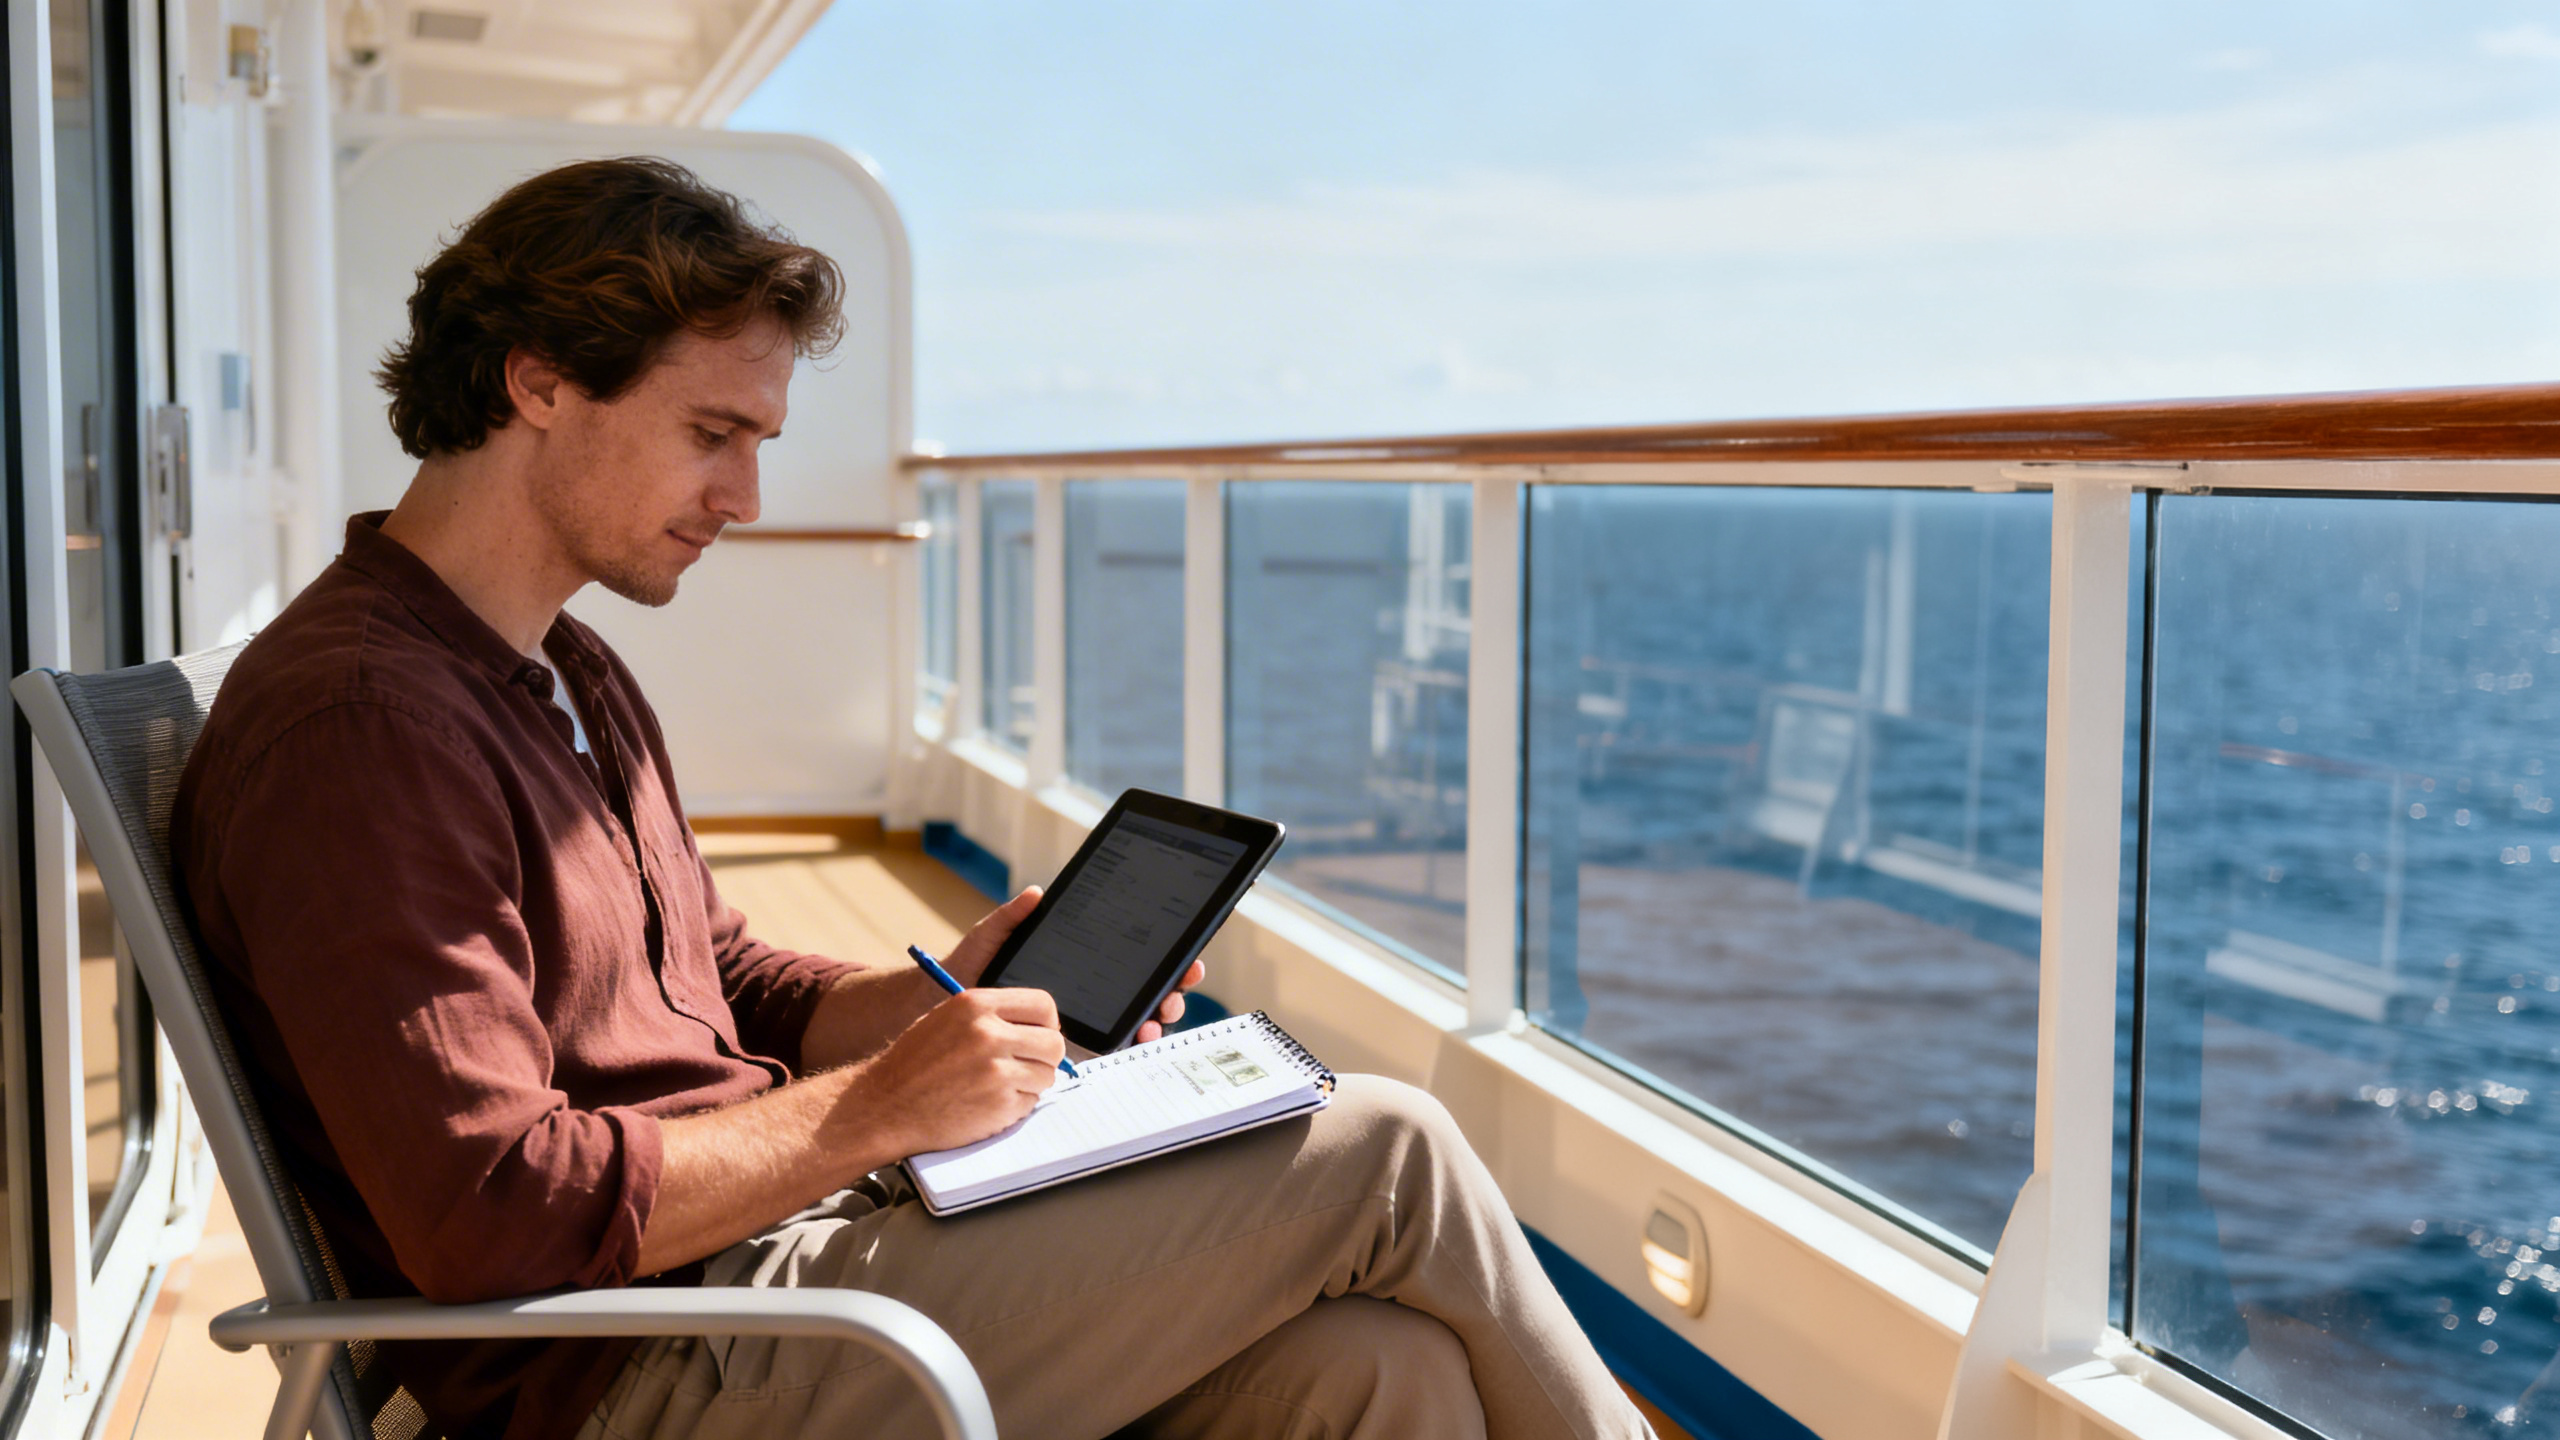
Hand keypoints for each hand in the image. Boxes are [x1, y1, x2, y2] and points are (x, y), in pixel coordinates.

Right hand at [849, 988, 1065, 1156]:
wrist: (884, 1106)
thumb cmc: (914, 1063)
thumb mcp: (948, 1019)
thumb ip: (991, 1016)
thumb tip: (1037, 1024)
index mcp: (976, 1005)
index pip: (1044, 1005)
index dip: (1047, 1023)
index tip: (1039, 1035)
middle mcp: (989, 1034)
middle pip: (1054, 1043)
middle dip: (1044, 1057)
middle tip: (1026, 1066)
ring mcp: (996, 1071)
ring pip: (1047, 1075)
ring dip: (1031, 1083)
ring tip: (998, 1086)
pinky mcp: (999, 1105)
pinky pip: (1031, 1102)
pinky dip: (1016, 1106)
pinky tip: (987, 1103)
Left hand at [940, 885, 1211, 1045]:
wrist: (944, 1004)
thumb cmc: (968, 968)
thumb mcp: (991, 937)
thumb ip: (1012, 917)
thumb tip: (1037, 894)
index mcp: (1080, 957)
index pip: (1130, 955)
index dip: (1163, 957)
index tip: (1184, 956)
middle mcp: (1088, 986)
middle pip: (1143, 988)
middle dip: (1170, 989)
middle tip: (1176, 988)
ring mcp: (1081, 1016)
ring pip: (1133, 1017)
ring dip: (1155, 1017)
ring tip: (1156, 1017)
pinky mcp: (1068, 1042)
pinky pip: (1107, 1043)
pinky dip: (1128, 1040)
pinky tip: (1136, 1037)